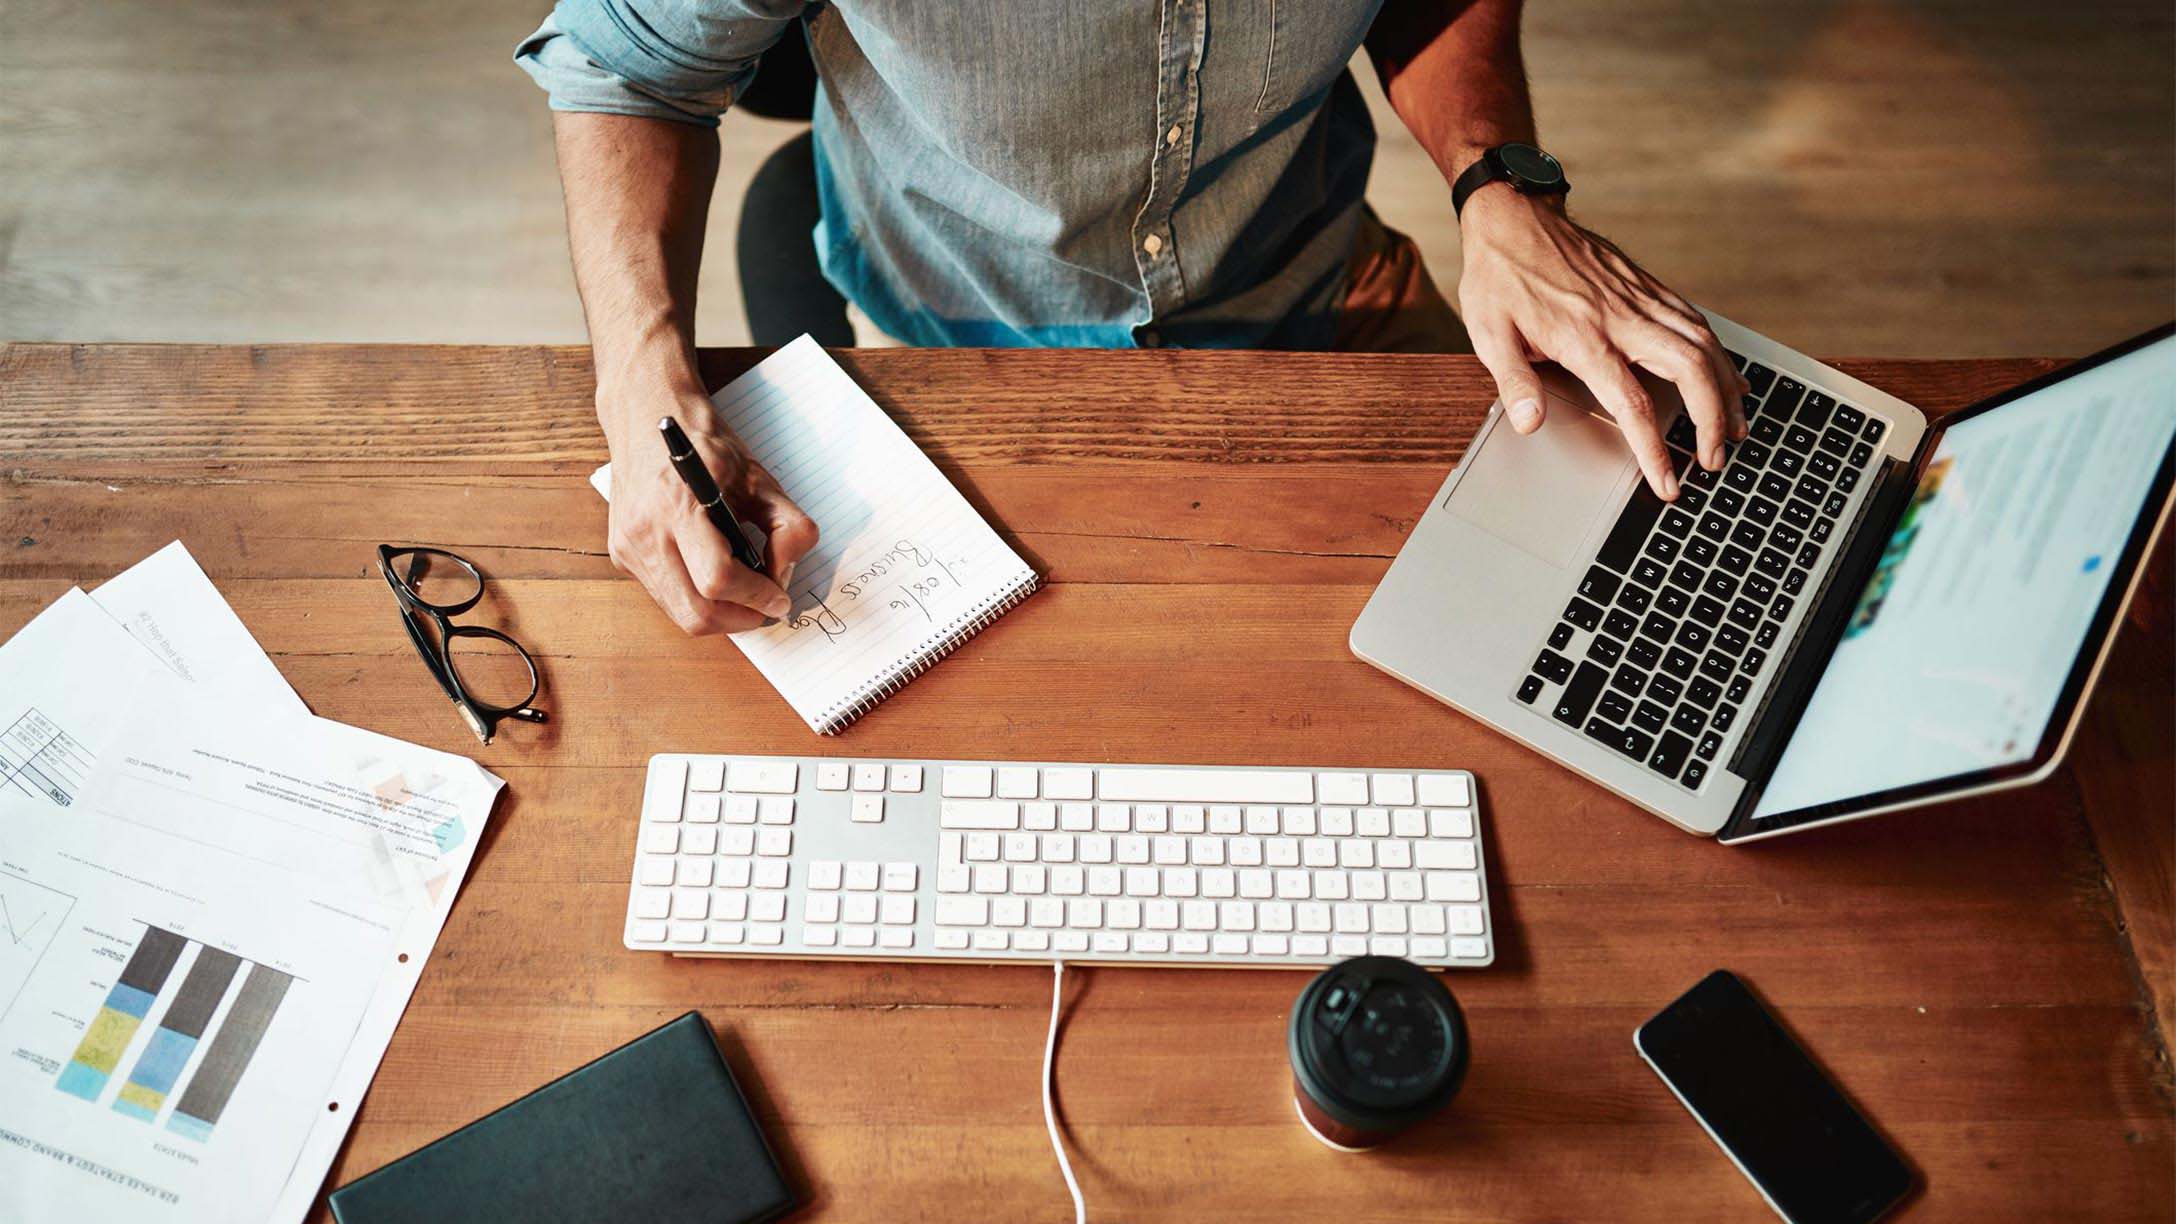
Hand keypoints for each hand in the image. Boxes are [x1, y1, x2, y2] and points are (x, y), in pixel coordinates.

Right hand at [602, 388, 819, 634]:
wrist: (646, 416)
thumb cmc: (705, 444)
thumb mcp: (758, 476)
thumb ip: (787, 524)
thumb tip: (786, 573)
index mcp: (679, 505)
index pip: (718, 578)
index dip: (756, 596)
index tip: (779, 597)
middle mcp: (646, 531)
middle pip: (695, 612)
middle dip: (739, 618)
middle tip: (765, 606)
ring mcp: (629, 546)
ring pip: (679, 612)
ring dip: (719, 613)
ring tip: (744, 591)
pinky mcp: (622, 555)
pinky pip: (665, 595)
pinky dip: (696, 597)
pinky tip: (713, 574)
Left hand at [1456, 188, 1748, 499]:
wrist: (1515, 216)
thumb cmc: (1499, 277)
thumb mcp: (1488, 333)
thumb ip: (1513, 382)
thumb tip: (1529, 424)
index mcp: (1585, 338)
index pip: (1632, 404)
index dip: (1654, 450)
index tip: (1668, 482)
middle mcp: (1623, 318)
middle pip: (1691, 371)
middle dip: (1712, 420)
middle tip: (1715, 459)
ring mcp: (1640, 298)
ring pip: (1704, 344)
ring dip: (1726, 389)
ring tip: (1735, 427)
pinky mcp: (1646, 285)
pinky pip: (1694, 320)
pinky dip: (1718, 351)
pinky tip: (1725, 374)